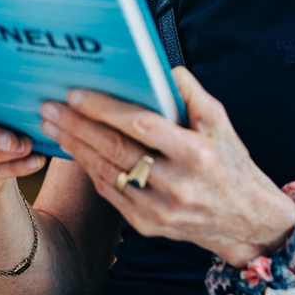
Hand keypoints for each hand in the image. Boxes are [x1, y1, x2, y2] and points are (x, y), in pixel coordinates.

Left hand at [40, 66, 294, 267]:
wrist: (245, 220)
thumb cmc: (229, 161)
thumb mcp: (220, 122)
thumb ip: (191, 93)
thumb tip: (161, 68)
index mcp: (196, 154)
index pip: (141, 125)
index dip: (105, 108)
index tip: (76, 93)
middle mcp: (177, 184)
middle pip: (115, 150)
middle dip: (77, 126)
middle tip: (49, 107)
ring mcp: (159, 209)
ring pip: (106, 173)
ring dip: (75, 147)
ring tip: (52, 124)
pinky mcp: (147, 225)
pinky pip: (109, 193)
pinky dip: (88, 169)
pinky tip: (73, 149)